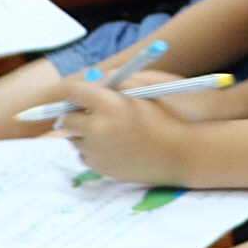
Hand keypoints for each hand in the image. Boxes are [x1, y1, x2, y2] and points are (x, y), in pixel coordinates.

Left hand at [54, 77, 199, 184]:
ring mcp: (97, 151)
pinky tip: (116, 147)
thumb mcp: (145, 90)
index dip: (75, 93)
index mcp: (110, 105)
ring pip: (74, 139)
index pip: (73, 92)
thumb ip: (115, 82)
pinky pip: (85, 155)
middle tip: (86, 113)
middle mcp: (99, 128)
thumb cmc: (168, 117)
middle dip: (75, 115)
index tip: (78, 95)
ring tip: (109, 131)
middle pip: (66, 120)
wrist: (181, 154)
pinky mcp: (99, 167)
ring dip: (84, 133)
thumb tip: (91, 79)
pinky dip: (94, 150)